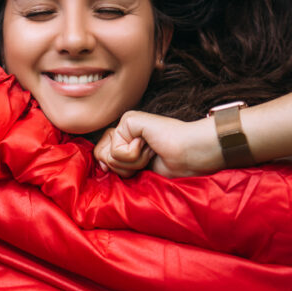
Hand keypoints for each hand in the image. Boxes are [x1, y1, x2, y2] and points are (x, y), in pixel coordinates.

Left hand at [94, 111, 223, 177]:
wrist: (190, 155)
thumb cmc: (171, 164)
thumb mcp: (138, 169)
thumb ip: (117, 164)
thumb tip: (100, 164)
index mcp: (125, 139)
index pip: (101, 155)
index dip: (114, 167)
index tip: (138, 166)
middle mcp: (123, 129)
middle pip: (100, 155)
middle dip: (124, 167)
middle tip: (147, 158)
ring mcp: (125, 123)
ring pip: (108, 155)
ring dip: (133, 163)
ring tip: (151, 151)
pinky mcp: (128, 120)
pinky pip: (117, 151)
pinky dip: (135, 156)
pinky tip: (151, 145)